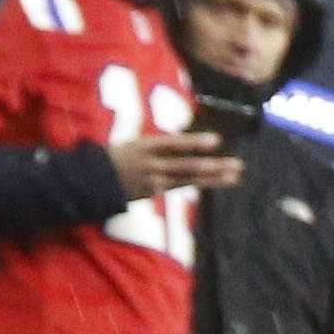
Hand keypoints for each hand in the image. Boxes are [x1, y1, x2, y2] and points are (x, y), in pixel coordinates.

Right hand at [106, 126, 240, 200]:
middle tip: (238, 165)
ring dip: (214, 178)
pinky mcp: (154, 192)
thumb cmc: (121, 155)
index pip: (174, 144)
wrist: (95, 178)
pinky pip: (181, 186)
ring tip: (235, 176)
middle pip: (187, 166)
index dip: (195, 143)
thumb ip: (162, 147)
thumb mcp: (137, 144)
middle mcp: (151, 163)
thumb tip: (189, 145)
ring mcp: (153, 180)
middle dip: (214, 166)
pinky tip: (220, 181)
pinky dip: (200, 183)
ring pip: (188, 179)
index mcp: (145, 145)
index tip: (217, 140)